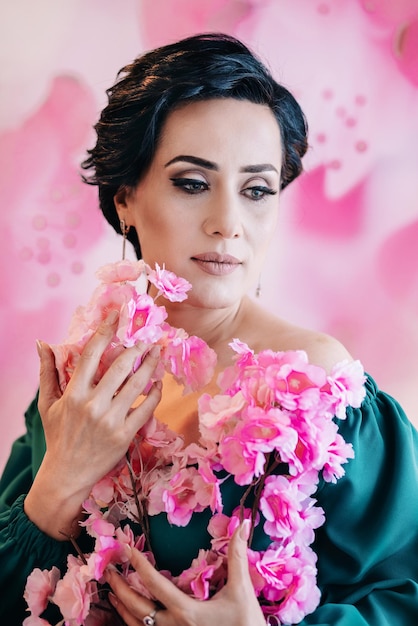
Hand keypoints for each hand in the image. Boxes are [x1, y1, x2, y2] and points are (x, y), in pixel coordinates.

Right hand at [24, 312, 161, 538]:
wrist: (67, 474)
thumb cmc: (58, 436)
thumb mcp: (47, 404)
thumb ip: (47, 372)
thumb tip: (42, 343)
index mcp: (74, 394)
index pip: (91, 354)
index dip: (105, 331)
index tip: (116, 316)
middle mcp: (93, 404)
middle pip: (120, 366)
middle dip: (136, 347)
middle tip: (146, 336)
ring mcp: (111, 420)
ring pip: (137, 385)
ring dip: (150, 365)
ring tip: (157, 353)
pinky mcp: (125, 435)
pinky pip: (146, 408)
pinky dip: (155, 393)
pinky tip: (158, 382)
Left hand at [106, 521, 265, 625]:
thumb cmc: (245, 625)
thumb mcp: (242, 590)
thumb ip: (238, 555)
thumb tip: (244, 524)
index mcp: (186, 611)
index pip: (155, 584)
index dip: (139, 565)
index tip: (127, 549)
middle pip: (136, 607)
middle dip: (119, 587)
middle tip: (107, 570)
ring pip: (137, 625)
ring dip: (122, 607)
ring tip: (112, 592)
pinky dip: (132, 623)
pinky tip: (129, 614)